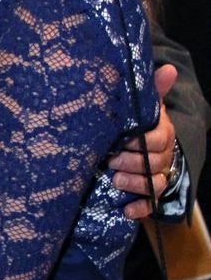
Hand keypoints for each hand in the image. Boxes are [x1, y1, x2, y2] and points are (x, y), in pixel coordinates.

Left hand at [109, 64, 177, 219]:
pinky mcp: (149, 195)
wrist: (128, 147)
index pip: (162, 138)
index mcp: (162, 133)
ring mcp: (158, 176)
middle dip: (134, 162)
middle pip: (157, 162)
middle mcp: (163, 156)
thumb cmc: (133, 124)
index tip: (122, 141)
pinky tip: (125, 210)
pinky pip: (151, 204)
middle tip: (111, 160)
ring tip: (114, 179)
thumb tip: (169, 69)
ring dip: (135, 183)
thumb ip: (152, 90)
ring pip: (155, 183)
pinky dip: (139, 208)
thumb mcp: (140, 107)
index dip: (143, 141)